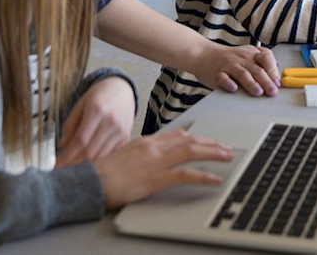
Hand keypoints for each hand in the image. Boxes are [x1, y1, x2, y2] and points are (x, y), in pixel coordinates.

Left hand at [56, 76, 136, 167]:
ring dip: (86, 163)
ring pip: (100, 156)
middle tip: (63, 167)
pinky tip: (90, 157)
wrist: (122, 89)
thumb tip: (63, 146)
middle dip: (74, 163)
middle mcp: (111, 122)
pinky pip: (110, 155)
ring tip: (74, 163)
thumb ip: (71, 124)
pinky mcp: (126, 137)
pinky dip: (98, 159)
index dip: (67, 156)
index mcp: (97, 110)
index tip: (57, 165)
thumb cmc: (99, 95)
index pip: (80, 140)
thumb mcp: (81, 104)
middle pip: (90, 151)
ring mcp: (120, 131)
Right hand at [93, 131, 233, 209]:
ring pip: (192, 151)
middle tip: (226, 148)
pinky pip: (186, 175)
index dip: (197, 137)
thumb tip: (153, 160)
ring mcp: (156, 161)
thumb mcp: (124, 157)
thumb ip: (141, 155)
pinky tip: (215, 179)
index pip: (178, 135)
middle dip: (211, 143)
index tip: (208, 140)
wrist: (89, 182)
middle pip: (189, 140)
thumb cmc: (102, 174)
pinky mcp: (156, 178)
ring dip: (213, 153)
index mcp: (146, 141)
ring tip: (227, 157)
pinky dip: (204, 176)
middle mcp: (153, 147)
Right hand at [191, 44, 279, 96]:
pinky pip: (223, 78)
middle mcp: (242, 58)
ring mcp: (229, 65)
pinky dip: (228, 83)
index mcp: (252, 53)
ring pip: (242, 74)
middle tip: (273, 92)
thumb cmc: (230, 59)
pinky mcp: (217, 73)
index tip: (278, 82)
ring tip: (258, 92)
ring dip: (251, 83)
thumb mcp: (248, 56)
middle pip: (257, 69)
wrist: (204, 54)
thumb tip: (278, 78)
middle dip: (266, 81)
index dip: (273, 70)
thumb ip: (262, 64)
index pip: (266, 58)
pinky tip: (234, 89)